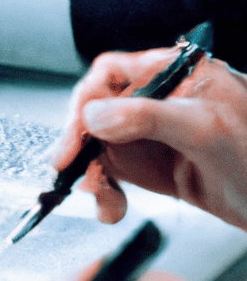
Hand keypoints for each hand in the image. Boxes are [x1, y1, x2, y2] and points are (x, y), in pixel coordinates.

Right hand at [52, 48, 246, 228]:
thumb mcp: (206, 129)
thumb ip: (148, 117)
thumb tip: (95, 116)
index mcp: (173, 74)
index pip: (110, 74)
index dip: (85, 104)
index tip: (74, 139)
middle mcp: (157, 99)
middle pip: (96, 111)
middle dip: (82, 146)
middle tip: (74, 171)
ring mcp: (152, 133)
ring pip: (97, 145)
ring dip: (92, 175)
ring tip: (105, 199)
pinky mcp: (151, 164)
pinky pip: (111, 172)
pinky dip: (105, 191)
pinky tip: (113, 206)